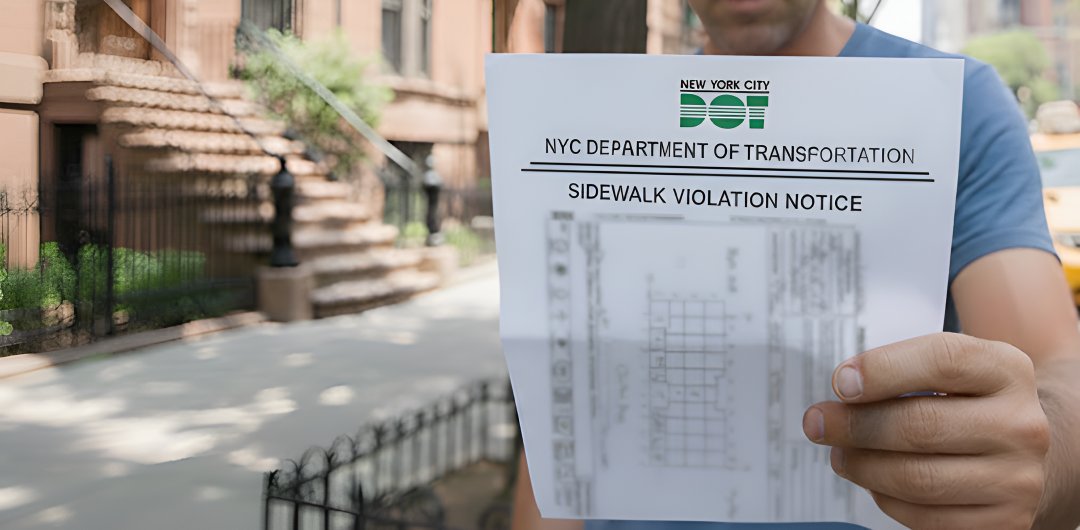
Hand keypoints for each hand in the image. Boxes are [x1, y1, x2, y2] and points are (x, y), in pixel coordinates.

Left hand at [802, 332, 1050, 529]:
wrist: (1021, 449)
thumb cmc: (968, 402)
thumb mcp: (951, 369)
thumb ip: (903, 368)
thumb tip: (845, 390)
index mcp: (1006, 371)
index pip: (942, 360)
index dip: (882, 370)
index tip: (841, 383)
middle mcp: (1020, 425)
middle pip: (920, 425)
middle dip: (855, 425)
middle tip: (817, 422)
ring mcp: (1016, 479)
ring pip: (917, 478)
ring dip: (862, 466)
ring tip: (839, 453)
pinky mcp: (1003, 521)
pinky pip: (925, 517)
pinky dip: (886, 498)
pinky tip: (873, 480)